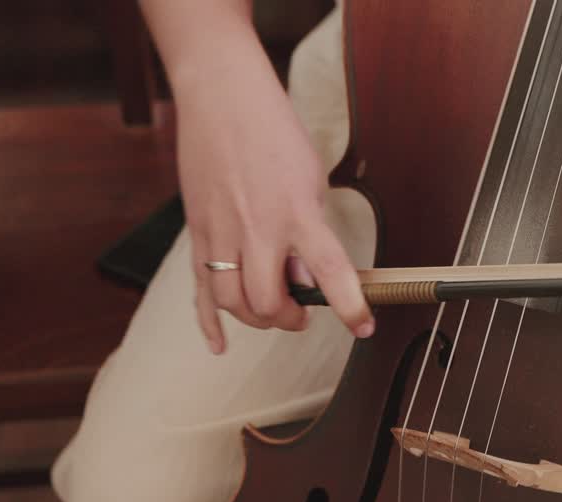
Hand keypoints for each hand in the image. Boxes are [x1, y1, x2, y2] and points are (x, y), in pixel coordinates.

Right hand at [172, 46, 372, 353]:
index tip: (363, 326)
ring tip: (275, 312)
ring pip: (231, 302)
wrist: (222, 98)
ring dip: (256, 319)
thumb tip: (305, 277)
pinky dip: (209, 322)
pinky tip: (220, 343)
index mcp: (296, 212)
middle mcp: (257, 228)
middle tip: (304, 313)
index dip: (348, 306)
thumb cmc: (274, 134)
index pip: (328, 271)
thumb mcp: (311, 181)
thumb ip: (311, 232)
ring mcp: (221, 232)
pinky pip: (198, 288)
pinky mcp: (198, 231)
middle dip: (290, 318)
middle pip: (266, 302)